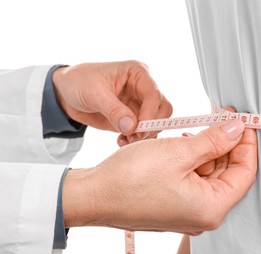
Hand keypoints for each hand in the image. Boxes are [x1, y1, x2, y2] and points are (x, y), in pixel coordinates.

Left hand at [52, 60, 171, 134]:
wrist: (65, 93)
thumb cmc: (79, 82)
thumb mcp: (94, 93)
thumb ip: (114, 110)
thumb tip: (132, 127)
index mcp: (137, 73)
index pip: (154, 94)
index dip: (150, 114)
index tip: (139, 129)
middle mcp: (142, 87)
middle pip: (162, 109)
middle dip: (151, 125)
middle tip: (134, 136)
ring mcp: (139, 103)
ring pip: (156, 122)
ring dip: (144, 134)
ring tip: (125, 140)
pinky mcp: (133, 117)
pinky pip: (144, 131)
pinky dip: (137, 139)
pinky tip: (122, 141)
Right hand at [63, 119, 257, 234]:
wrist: (94, 195)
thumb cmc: (129, 179)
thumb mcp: (178, 152)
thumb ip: (214, 140)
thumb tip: (237, 128)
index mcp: (210, 208)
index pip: (245, 172)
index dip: (247, 144)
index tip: (244, 122)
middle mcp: (202, 214)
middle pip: (229, 173)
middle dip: (228, 143)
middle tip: (224, 118)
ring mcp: (188, 211)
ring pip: (211, 174)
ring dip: (209, 149)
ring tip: (202, 127)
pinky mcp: (175, 204)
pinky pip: (194, 179)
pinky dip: (194, 159)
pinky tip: (186, 142)